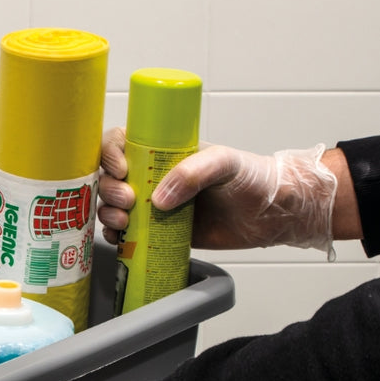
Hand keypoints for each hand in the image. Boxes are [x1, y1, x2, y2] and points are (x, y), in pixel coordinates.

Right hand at [97, 127, 337, 253]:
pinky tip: (121, 238)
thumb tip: (159, 198)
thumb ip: (194, 172)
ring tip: (124, 222)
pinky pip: (125, 233)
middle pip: (110, 177)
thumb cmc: (253, 178)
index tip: (121, 170)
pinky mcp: (158, 231)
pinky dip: (116, 236)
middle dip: (110, 189)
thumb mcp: (226, 162)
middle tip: (130, 201)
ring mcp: (153, 205)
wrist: (271, 214)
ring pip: (111, 205)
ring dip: (108, 213)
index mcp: (163, 152)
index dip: (110, 153)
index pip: (121, 142)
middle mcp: (152, 176)